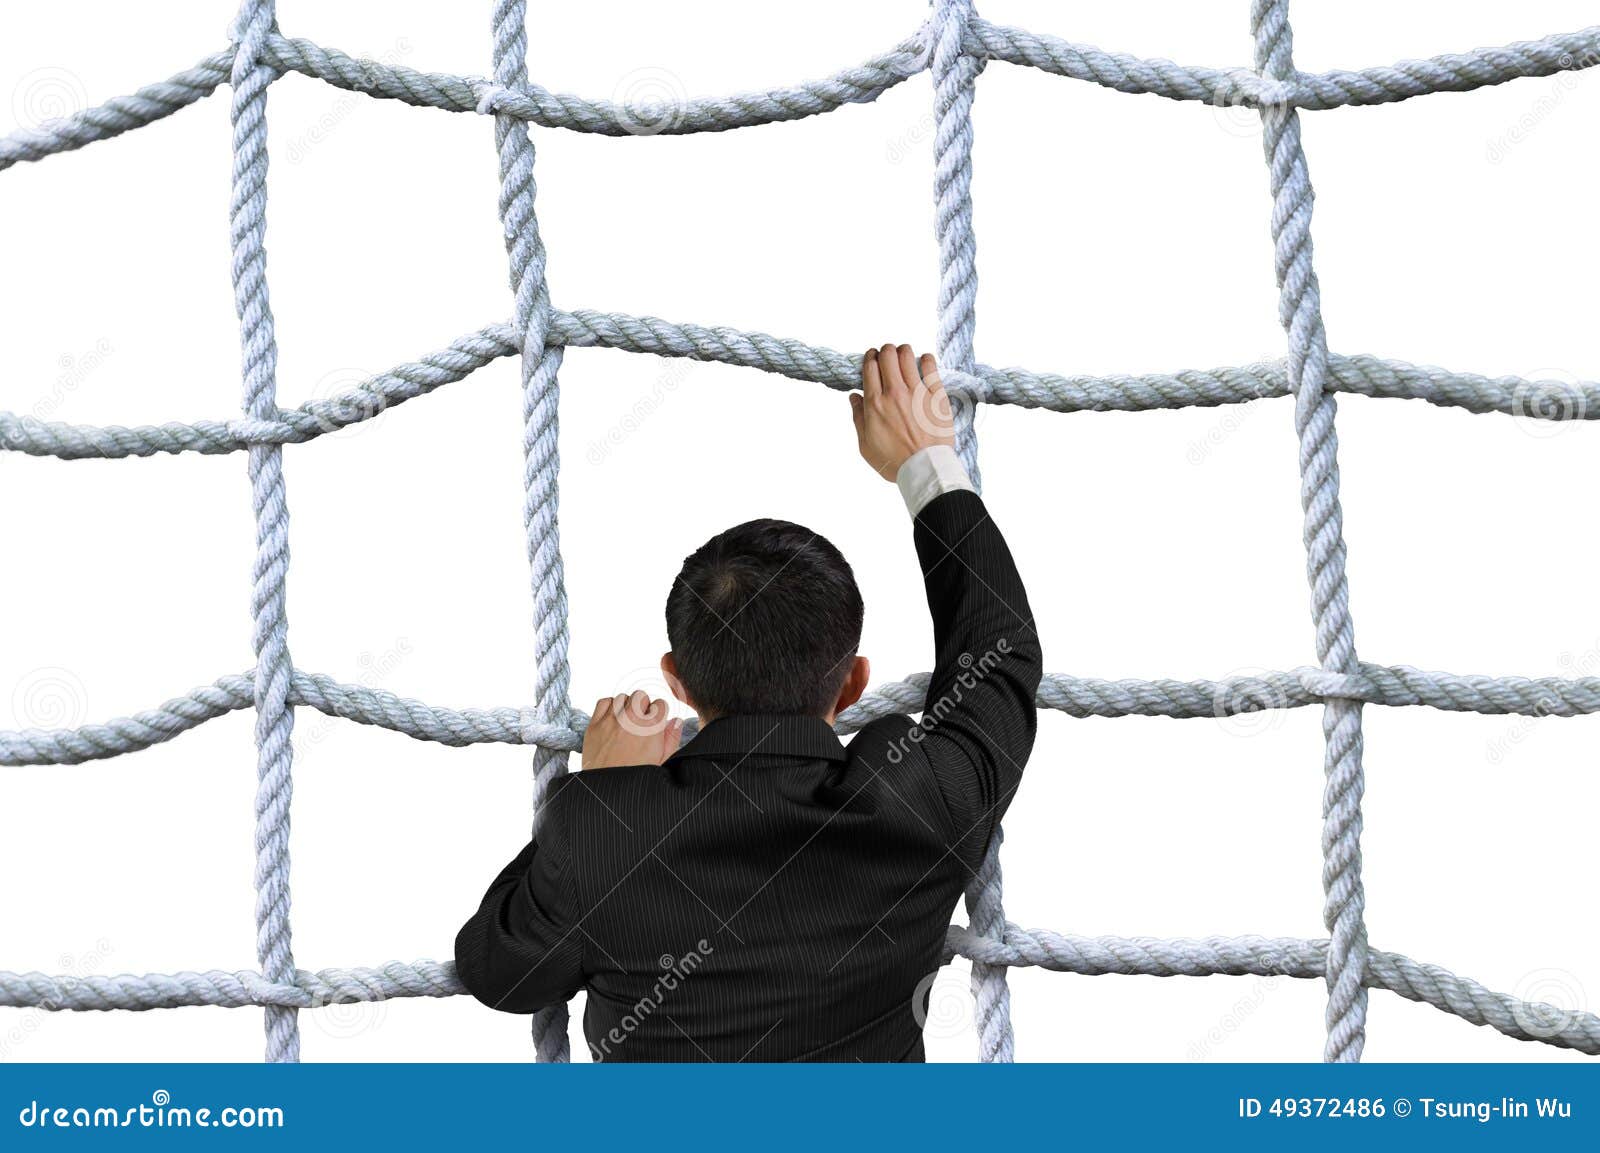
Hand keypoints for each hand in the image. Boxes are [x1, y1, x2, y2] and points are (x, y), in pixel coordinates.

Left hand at [582, 691, 682, 769]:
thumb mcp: (663, 762)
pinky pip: (604, 702)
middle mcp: (631, 720)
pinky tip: (613, 719)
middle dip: (643, 707)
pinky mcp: (595, 725)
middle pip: (641, 696)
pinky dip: (609, 707)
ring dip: (626, 707)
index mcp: (651, 728)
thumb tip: (676, 722)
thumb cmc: (637, 778)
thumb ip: (672, 739)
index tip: (655, 724)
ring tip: (626, 722)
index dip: (659, 715)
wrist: (608, 791)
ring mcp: (611, 721)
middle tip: (641, 723)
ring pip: (622, 697)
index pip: (660, 704)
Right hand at [850, 343, 953, 480]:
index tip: (872, 357)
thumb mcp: (866, 445)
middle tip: (887, 356)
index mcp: (875, 404)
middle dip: (885, 351)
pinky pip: (931, 367)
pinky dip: (926, 359)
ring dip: (903, 351)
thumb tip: (854, 397)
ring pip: (907, 356)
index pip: (870, 366)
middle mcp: (894, 393)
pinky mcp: (936, 396)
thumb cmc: (894, 461)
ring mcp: (917, 392)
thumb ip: (858, 418)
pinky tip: (924, 361)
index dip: (870, 357)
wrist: (925, 469)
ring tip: (904, 356)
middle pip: (887, 355)